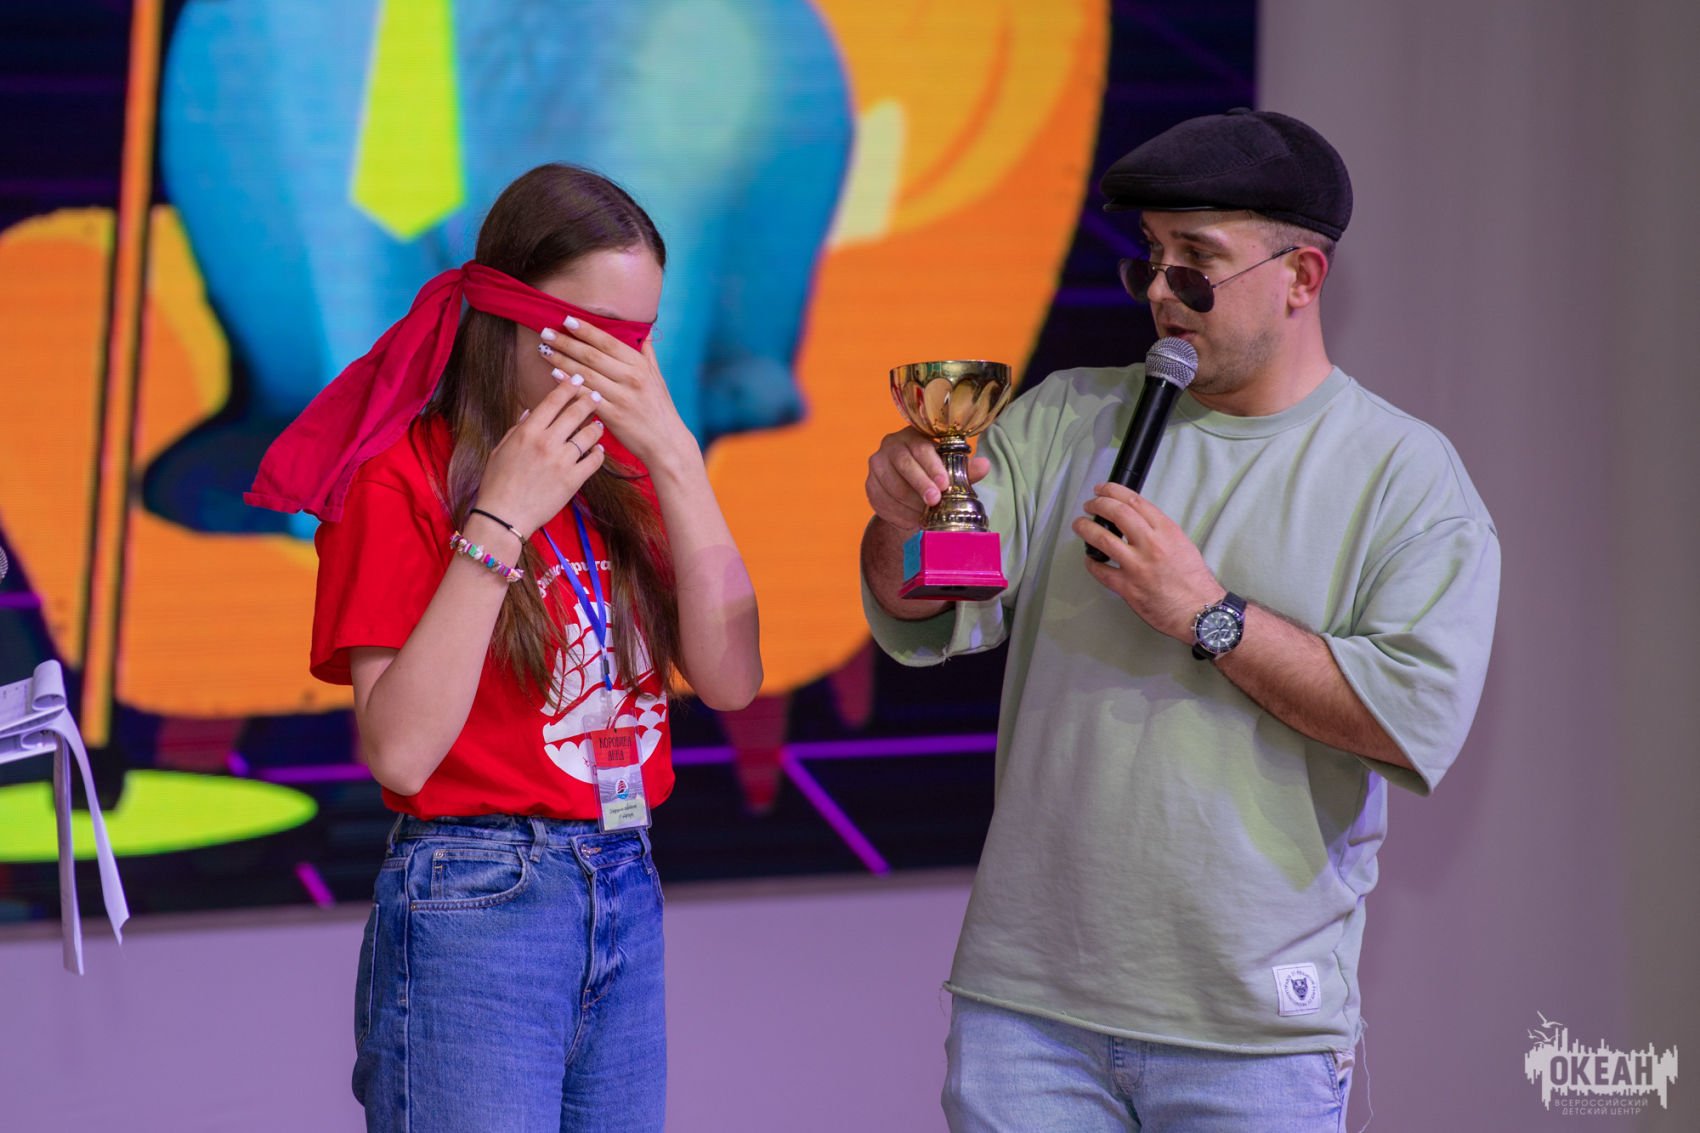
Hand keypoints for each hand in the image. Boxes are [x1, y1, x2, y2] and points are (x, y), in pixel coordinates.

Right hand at [476, 381, 605, 536]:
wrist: (503, 517)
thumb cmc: (497, 483)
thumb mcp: (501, 450)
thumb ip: (518, 429)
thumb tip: (531, 412)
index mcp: (528, 432)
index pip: (553, 401)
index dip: (568, 387)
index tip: (577, 380)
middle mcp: (546, 442)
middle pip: (575, 413)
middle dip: (588, 400)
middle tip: (595, 396)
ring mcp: (562, 461)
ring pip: (588, 434)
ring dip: (596, 427)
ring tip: (598, 425)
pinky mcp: (573, 480)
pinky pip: (594, 460)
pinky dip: (599, 453)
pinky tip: (598, 450)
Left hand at [540, 320, 695, 470]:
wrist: (667, 442)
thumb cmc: (660, 408)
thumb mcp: (658, 377)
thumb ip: (647, 353)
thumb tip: (644, 332)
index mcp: (640, 365)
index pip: (608, 341)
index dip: (586, 330)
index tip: (567, 320)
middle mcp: (631, 378)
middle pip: (591, 355)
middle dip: (566, 342)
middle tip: (546, 332)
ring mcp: (622, 397)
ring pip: (585, 374)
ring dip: (562, 360)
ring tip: (544, 351)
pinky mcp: (613, 416)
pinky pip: (586, 396)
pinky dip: (569, 385)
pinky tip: (554, 375)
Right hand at [865, 428, 990, 532]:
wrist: (910, 490)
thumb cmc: (934, 473)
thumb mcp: (950, 470)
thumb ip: (965, 469)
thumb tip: (984, 465)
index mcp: (913, 435)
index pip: (921, 448)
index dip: (933, 467)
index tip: (945, 485)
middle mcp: (891, 445)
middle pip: (903, 464)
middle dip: (920, 484)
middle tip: (934, 501)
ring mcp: (877, 464)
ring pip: (890, 484)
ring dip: (909, 502)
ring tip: (925, 514)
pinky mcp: (870, 484)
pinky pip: (881, 499)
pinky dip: (897, 512)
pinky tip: (910, 519)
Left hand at [1073, 483, 1221, 640]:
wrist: (1200, 611)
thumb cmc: (1194, 581)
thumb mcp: (1182, 544)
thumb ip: (1158, 531)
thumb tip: (1135, 522)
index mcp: (1166, 531)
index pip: (1135, 501)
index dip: (1113, 491)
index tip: (1103, 490)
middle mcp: (1151, 545)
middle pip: (1117, 513)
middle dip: (1098, 504)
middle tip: (1090, 505)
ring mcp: (1137, 566)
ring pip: (1102, 539)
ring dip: (1086, 529)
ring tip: (1079, 525)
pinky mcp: (1127, 587)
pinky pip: (1101, 571)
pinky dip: (1091, 562)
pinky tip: (1089, 558)